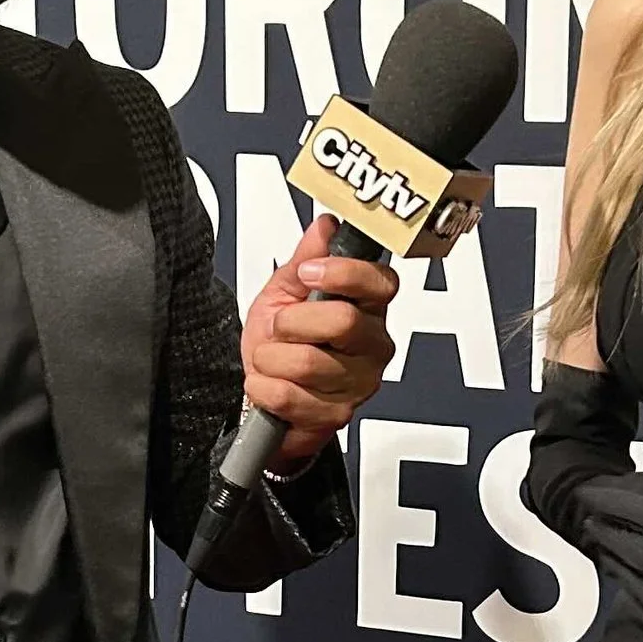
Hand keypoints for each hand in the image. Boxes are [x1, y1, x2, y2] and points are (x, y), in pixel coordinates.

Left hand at [240, 218, 397, 473]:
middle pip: (343, 322)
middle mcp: (372, 345)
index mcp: (367, 307)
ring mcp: (359, 382)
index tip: (309, 273)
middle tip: (281, 326)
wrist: (263, 395)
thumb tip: (326, 226)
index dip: (343, 274)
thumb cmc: (281, 343)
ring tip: (272, 359)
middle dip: (293, 321)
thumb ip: (306, 259)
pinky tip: (269, 384)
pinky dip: (264, 387)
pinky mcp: (338, 416)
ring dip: (271, 357)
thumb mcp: (285, 292)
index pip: (380, 283)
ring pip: (308, 362)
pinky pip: (289, 395)